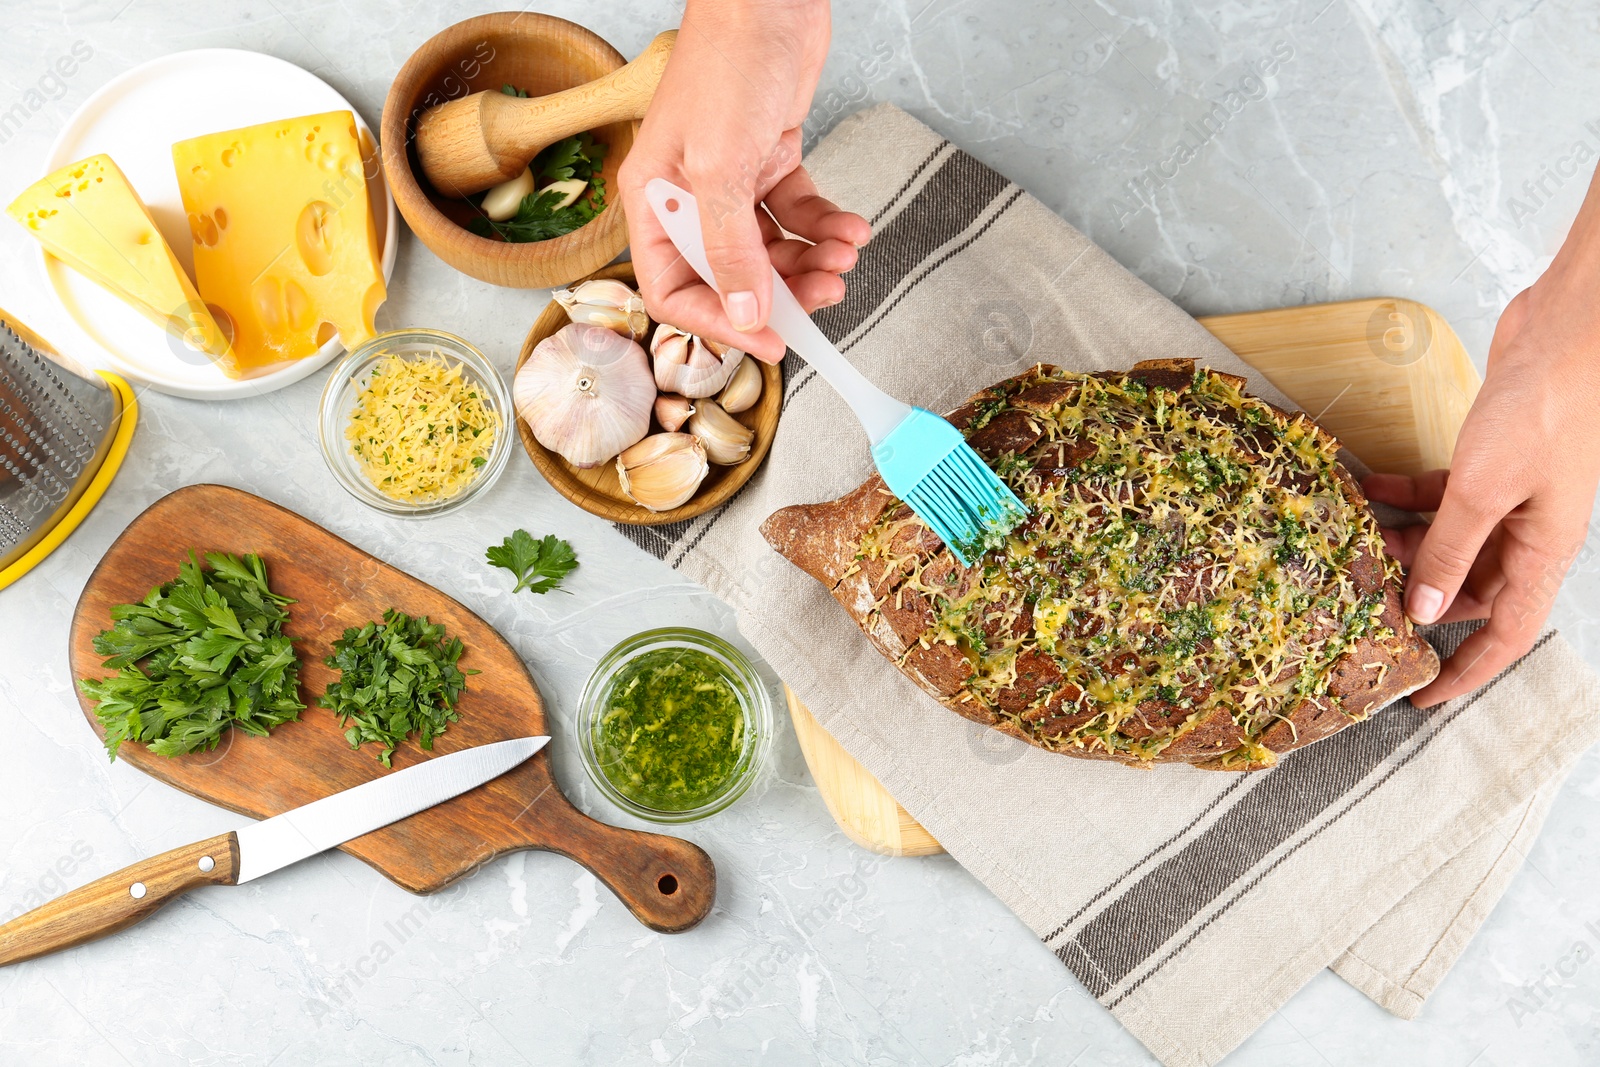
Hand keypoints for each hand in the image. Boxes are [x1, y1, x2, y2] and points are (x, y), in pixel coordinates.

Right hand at [618, 0, 870, 361]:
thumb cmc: (728, 64)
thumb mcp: (721, 167)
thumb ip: (730, 247)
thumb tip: (744, 314)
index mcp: (654, 203)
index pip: (674, 290)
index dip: (721, 324)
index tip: (771, 342)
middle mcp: (688, 199)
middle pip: (731, 277)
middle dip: (782, 294)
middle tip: (824, 298)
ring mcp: (731, 183)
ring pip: (770, 251)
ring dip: (811, 263)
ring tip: (844, 258)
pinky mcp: (770, 163)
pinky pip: (797, 216)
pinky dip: (826, 227)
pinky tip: (851, 229)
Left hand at [1363, 180, 1599, 706]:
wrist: (1568, 331)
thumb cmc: (1542, 410)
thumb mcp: (1482, 491)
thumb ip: (1449, 551)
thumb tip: (1421, 610)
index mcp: (1544, 553)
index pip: (1506, 634)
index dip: (1466, 672)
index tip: (1422, 699)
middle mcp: (1530, 530)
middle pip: (1470, 589)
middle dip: (1417, 600)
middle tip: (1360, 606)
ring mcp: (1510, 493)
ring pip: (1450, 540)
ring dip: (1403, 545)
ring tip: (1351, 548)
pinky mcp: (1491, 457)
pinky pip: (1442, 495)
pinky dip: (1405, 495)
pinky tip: (1366, 488)